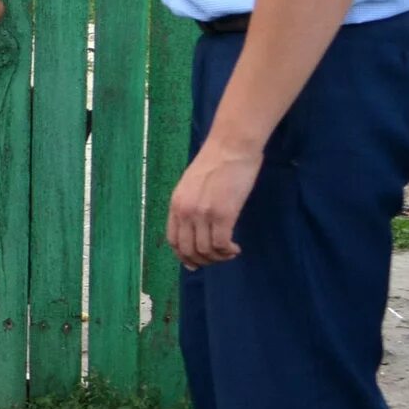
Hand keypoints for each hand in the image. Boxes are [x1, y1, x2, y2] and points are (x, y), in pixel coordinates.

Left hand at [168, 136, 262, 267]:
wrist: (231, 146)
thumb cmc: (216, 161)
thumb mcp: (191, 184)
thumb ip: (190, 204)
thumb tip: (195, 226)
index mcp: (176, 204)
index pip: (173, 240)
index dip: (183, 256)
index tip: (195, 263)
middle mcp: (186, 212)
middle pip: (188, 250)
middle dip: (202, 261)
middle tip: (216, 260)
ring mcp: (203, 214)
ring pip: (206, 250)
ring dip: (218, 257)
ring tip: (229, 253)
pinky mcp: (223, 214)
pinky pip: (221, 245)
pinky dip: (228, 251)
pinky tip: (235, 248)